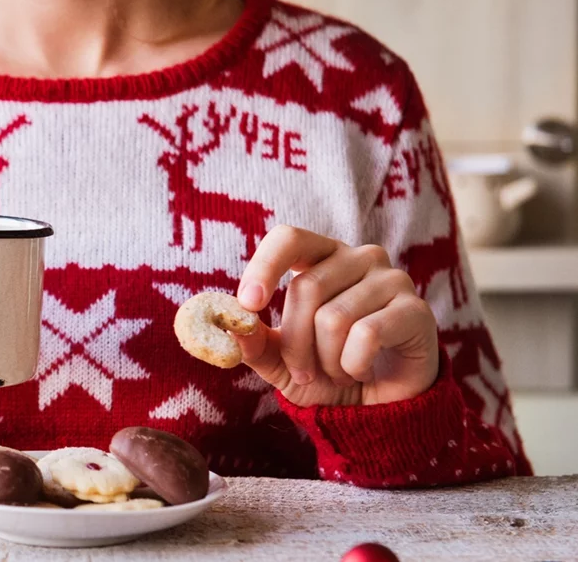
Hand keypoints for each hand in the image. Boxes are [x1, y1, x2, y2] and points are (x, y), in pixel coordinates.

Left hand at [234, 225, 438, 405]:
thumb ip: (256, 343)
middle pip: (306, 288)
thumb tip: (230, 327)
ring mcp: (392, 279)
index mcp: (321, 258)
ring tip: (340, 371)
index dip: (264, 266)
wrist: (380, 409)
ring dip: (328, 361)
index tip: (248, 304)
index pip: (289, 238)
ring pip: (334, 317)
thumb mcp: (281, 363)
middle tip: (305, 371)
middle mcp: (359, 257)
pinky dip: (354, 365)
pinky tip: (363, 371)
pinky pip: (368, 335)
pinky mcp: (416, 310)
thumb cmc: (327, 374)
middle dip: (296, 344)